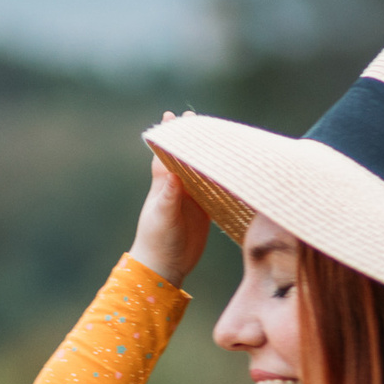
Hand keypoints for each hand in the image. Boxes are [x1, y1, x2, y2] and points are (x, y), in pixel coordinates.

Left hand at [129, 112, 210, 286]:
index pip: (166, 155)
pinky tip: (227, 171)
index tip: (172, 117)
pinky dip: (218, 179)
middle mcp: (177, 189)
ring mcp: (190, 200)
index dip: (169, 137)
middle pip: (184, 158)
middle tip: (196, 118)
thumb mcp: (162, 218)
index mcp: (163, 186)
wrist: (163, 267)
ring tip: (215, 138)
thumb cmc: (156, 241)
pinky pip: (212, 191)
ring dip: (205, 156)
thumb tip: (173, 174)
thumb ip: (168, 196)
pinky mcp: (202, 213)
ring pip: (199, 172)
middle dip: (189, 140)